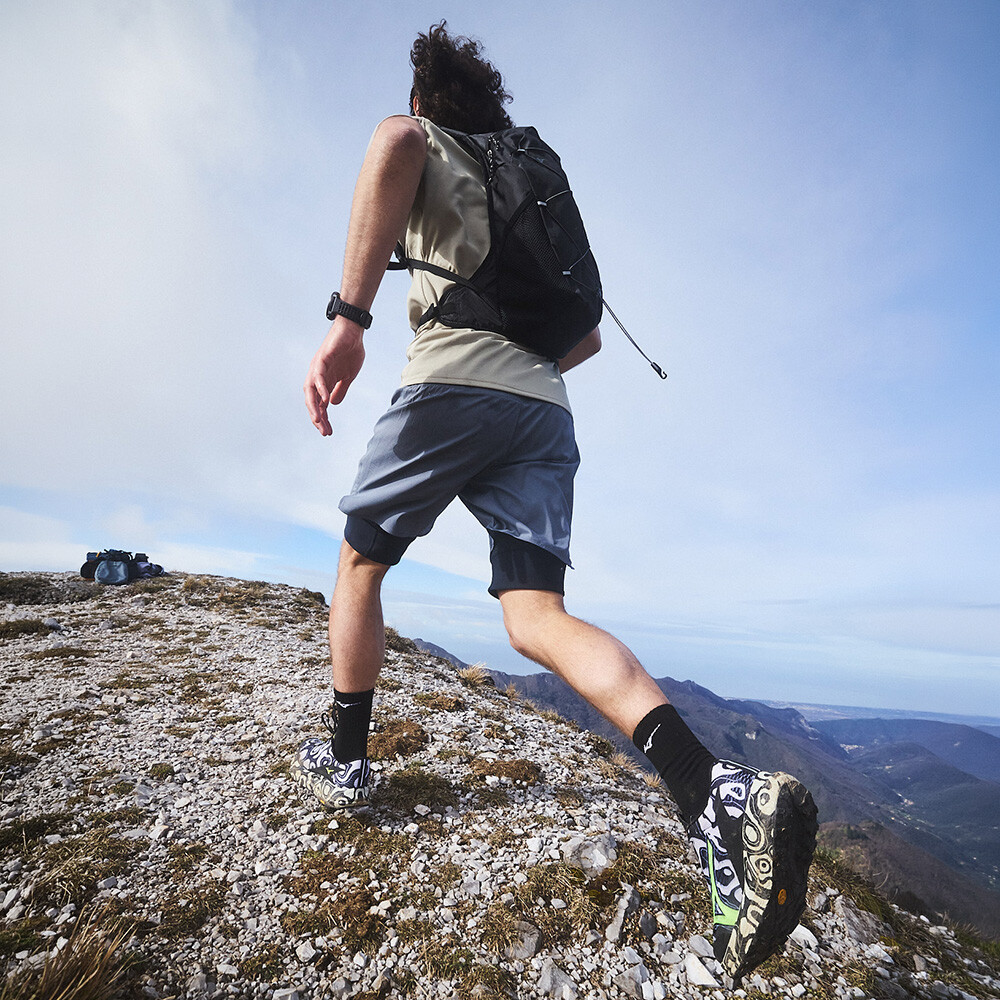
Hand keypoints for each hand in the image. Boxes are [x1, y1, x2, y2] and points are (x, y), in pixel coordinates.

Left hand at [304, 319, 365, 434]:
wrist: (353, 331)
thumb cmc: (350, 351)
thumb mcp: (347, 376)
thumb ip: (340, 390)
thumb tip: (333, 404)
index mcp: (323, 382)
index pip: (320, 404)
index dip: (323, 419)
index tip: (328, 432)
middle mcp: (317, 376)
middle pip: (312, 401)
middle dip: (317, 418)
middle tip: (324, 431)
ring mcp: (318, 368)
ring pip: (311, 391)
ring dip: (314, 407)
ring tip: (318, 420)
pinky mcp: (322, 359)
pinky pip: (318, 377)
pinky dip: (320, 389)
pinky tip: (325, 400)